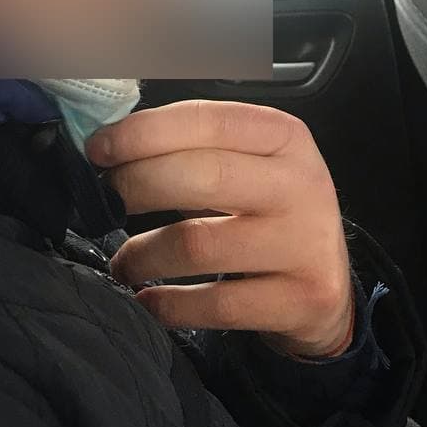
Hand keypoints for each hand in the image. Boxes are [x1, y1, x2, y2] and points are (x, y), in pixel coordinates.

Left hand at [86, 100, 353, 357]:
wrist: (327, 287)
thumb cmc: (269, 212)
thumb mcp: (250, 165)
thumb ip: (194, 148)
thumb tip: (110, 146)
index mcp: (284, 137)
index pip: (207, 120)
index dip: (145, 133)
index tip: (98, 149)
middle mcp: (302, 184)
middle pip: (203, 176)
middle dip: (138, 184)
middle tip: (105, 199)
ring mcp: (305, 245)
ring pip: (199, 244)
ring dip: (143, 254)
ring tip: (123, 261)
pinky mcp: (302, 300)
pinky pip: (216, 305)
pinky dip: (168, 304)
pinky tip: (147, 299)